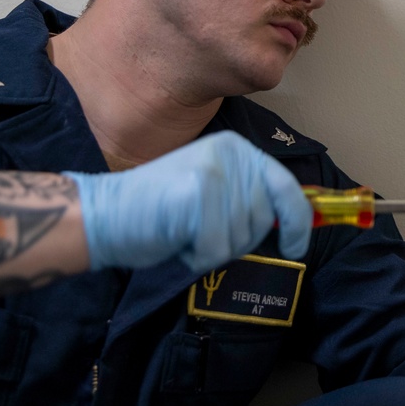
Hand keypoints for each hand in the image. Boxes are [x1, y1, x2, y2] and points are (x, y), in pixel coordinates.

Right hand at [64, 131, 311, 272]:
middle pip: (266, 218)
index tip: (297, 246)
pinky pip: (218, 248)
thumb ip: (251, 199)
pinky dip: (199, 257)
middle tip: (204, 233)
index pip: (286, 186)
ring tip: (187, 232)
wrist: (105, 214)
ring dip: (216, 249)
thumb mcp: (215, 193)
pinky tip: (178, 241)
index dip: (299, 222)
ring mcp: (216, 170)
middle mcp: (232, 153)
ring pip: (243, 237)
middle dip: (240, 240)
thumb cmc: (160, 211)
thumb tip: (297, 223)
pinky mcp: (199, 192)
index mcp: (238, 149)